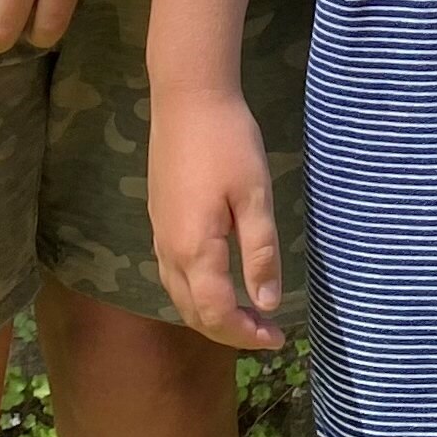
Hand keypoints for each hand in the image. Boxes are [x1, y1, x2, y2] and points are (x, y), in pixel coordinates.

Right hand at [150, 86, 286, 350]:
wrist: (187, 99)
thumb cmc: (228, 143)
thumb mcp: (255, 197)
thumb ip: (260, 253)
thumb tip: (266, 304)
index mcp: (195, 250)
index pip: (215, 313)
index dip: (245, 334)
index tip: (277, 337)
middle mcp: (169, 251)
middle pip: (193, 312)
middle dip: (228, 331)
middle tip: (266, 332)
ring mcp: (159, 236)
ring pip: (179, 295)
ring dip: (210, 314)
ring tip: (246, 316)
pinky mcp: (158, 220)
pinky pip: (173, 274)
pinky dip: (196, 293)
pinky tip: (219, 282)